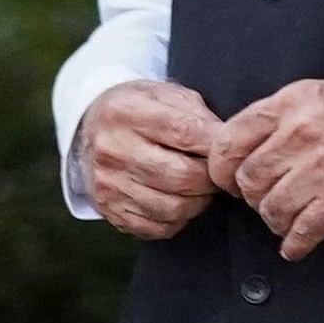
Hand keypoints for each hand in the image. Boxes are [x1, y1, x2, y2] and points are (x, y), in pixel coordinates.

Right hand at [75, 81, 225, 238]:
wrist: (91, 128)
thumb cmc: (144, 110)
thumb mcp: (168, 95)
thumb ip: (199, 114)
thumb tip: (227, 143)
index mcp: (128, 113)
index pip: (186, 133)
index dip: (217, 145)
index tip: (231, 149)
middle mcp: (112, 150)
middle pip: (183, 176)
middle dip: (212, 177)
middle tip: (219, 172)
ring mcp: (108, 184)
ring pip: (174, 207)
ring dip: (199, 200)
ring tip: (201, 186)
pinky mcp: (109, 210)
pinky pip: (158, 227)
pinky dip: (179, 218)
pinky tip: (179, 200)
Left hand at [207, 65, 323, 260]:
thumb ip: (291, 114)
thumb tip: (257, 142)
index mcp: (294, 103)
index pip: (230, 140)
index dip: (222, 167)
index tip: (229, 178)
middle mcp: (302, 135)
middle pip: (248, 180)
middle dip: (254, 196)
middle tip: (268, 199)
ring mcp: (323, 168)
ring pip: (271, 209)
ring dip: (276, 220)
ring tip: (288, 219)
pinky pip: (304, 230)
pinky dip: (296, 244)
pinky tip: (298, 244)